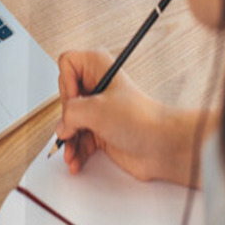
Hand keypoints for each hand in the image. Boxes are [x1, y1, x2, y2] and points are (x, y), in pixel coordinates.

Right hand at [55, 49, 189, 182]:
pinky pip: (78, 139)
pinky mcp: (101, 131)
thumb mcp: (96, 110)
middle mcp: (98, 88)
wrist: (162, 146)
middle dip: (65, 118)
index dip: (66, 83)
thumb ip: (70, 114)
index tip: (74, 100)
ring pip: (70, 122)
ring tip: (71, 153)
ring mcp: (99, 110)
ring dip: (68, 140)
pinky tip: (76, 161)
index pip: (67, 64)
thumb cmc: (141, 119)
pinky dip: (75, 151)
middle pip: (65, 97)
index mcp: (99, 68)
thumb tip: (62, 126)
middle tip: (71, 129)